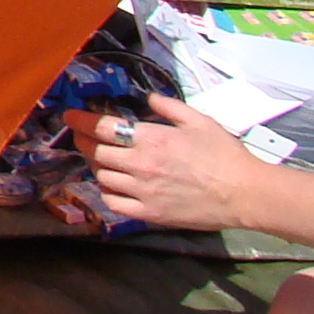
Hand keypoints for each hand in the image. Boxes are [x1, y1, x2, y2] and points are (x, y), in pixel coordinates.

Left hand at [75, 94, 248, 230]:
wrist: (243, 193)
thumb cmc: (224, 154)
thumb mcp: (199, 120)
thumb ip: (169, 107)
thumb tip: (147, 99)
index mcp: (152, 139)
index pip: (103, 128)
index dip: (81, 121)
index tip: (70, 117)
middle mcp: (141, 165)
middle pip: (97, 153)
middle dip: (84, 142)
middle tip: (83, 138)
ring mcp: (143, 192)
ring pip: (103, 178)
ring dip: (98, 167)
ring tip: (102, 161)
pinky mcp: (149, 214)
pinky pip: (114, 204)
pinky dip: (108, 193)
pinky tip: (114, 187)